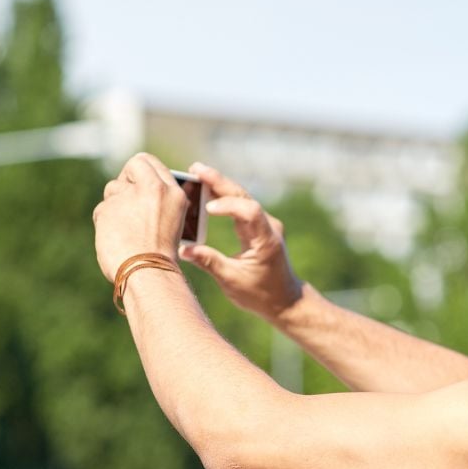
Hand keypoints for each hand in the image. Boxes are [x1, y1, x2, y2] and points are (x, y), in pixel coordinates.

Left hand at [93, 153, 185, 282]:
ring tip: (126, 229)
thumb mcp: (172, 221)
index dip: (138, 170)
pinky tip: (116, 238)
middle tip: (126, 200)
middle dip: (125, 182)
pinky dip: (106, 223)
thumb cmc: (161, 255)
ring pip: (113, 189)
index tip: (135, 181)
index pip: (148, 162)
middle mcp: (153, 190)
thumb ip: (157, 200)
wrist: (149, 273)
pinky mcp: (108, 208)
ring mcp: (129, 197)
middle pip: (130, 168)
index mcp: (173, 193)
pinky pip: (102, 209)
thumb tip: (134, 189)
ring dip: (115, 205)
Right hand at [178, 162, 303, 318]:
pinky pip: (241, 206)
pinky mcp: (258, 227)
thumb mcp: (232, 282)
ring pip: (242, 198)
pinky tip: (207, 190)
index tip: (208, 207)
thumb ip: (209, 263)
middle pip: (244, 197)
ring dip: (220, 185)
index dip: (229, 205)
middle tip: (196, 169)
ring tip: (197, 173)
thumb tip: (182, 249)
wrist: (284, 300)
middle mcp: (268, 227)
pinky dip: (224, 198)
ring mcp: (264, 225)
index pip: (249, 211)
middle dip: (219, 182)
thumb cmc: (261, 294)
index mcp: (266, 240)